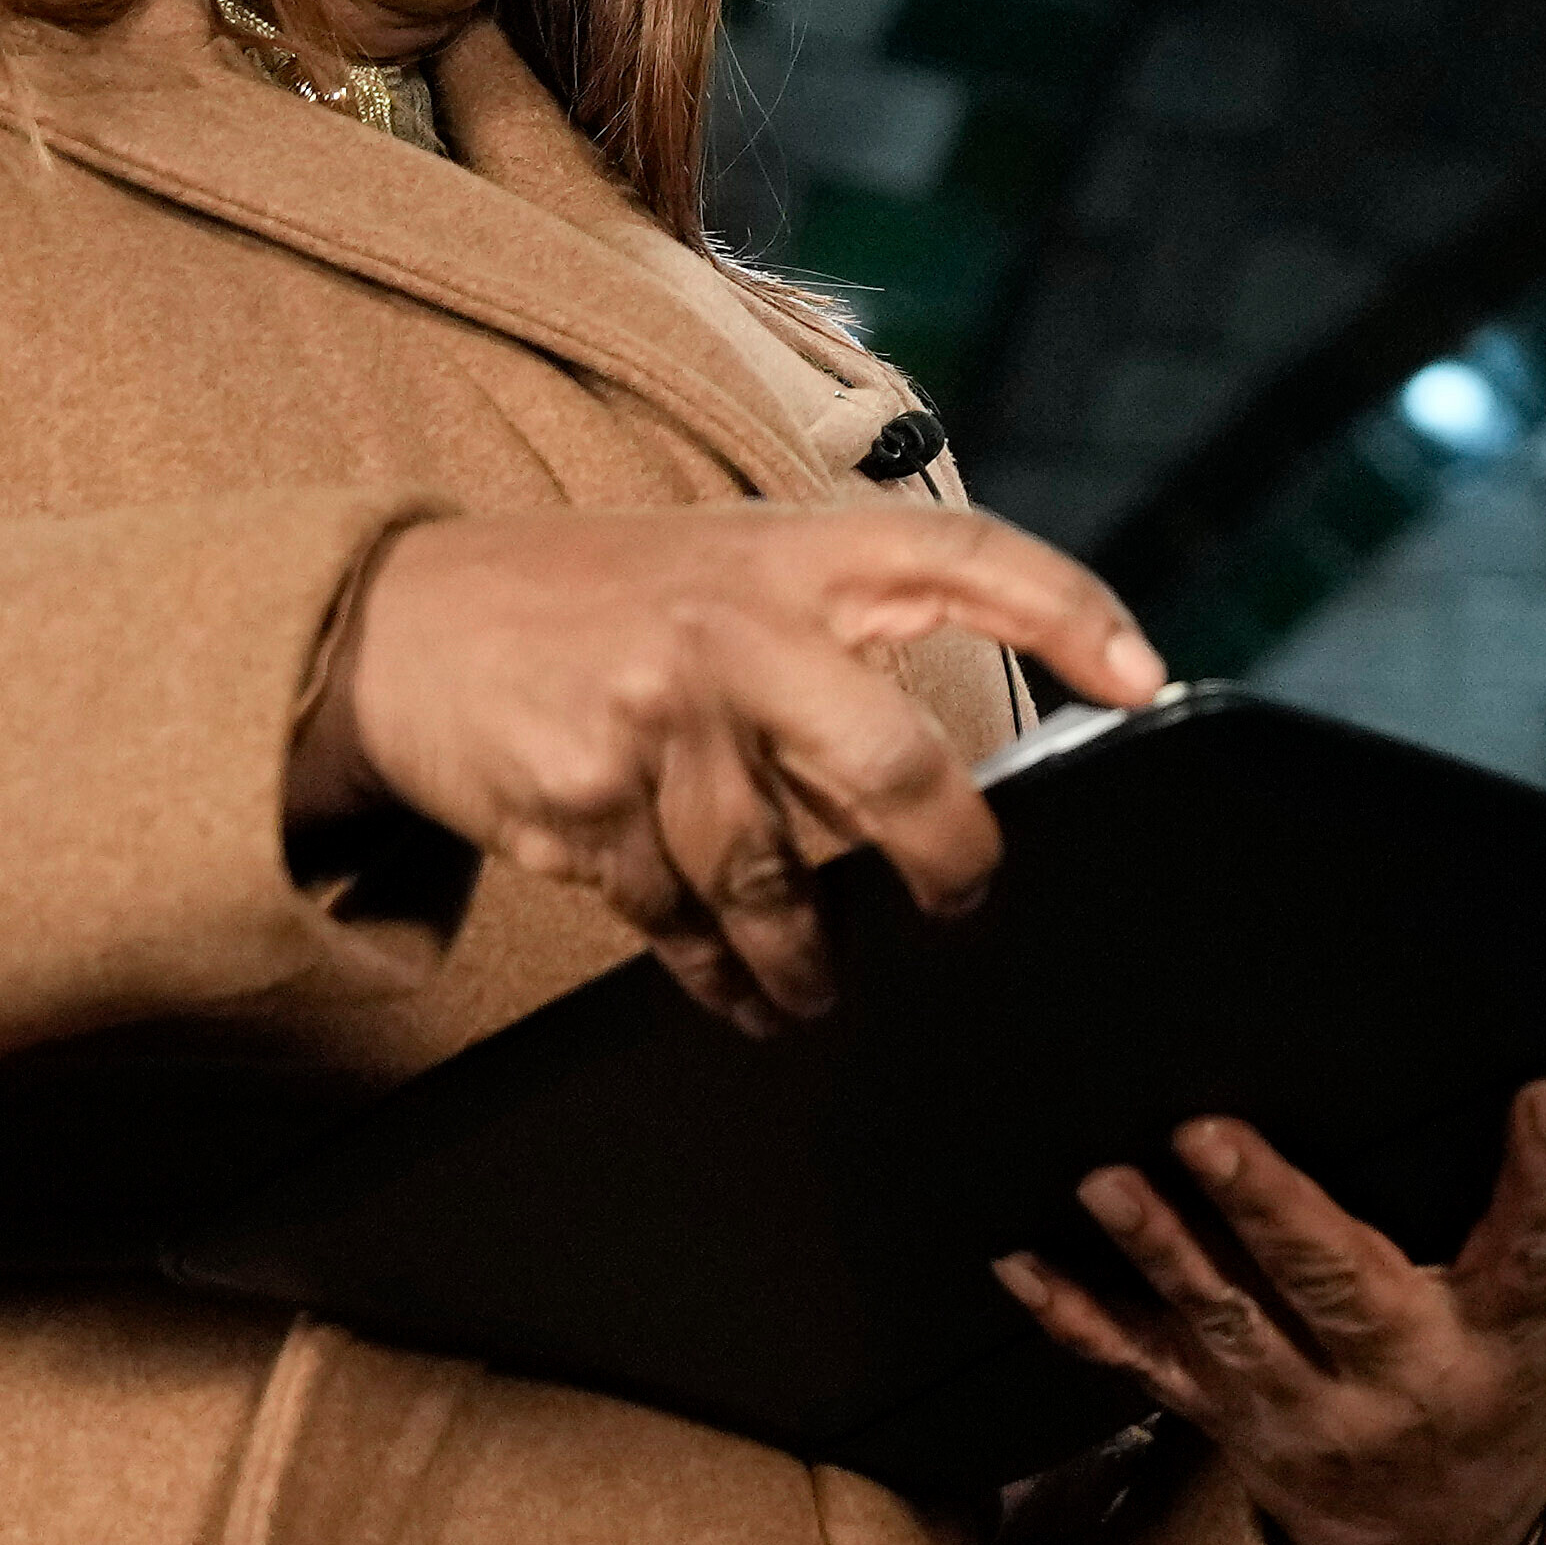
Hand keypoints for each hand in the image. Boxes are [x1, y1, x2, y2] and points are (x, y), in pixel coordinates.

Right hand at [296, 508, 1167, 1033]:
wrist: (398, 621)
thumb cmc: (597, 599)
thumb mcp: (727, 565)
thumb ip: (835, 633)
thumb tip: (953, 764)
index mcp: (790, 554)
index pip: (965, 558)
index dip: (1069, 609)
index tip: (1146, 676)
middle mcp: (731, 629)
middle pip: (887, 769)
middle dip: (945, 859)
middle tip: (963, 904)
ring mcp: (653, 718)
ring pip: (777, 876)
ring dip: (808, 953)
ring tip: (821, 987)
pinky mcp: (583, 801)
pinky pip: (680, 916)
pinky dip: (717, 967)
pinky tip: (741, 990)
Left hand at [990, 1091, 1545, 1544]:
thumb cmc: (1516, 1390)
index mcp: (1503, 1335)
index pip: (1537, 1248)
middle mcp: (1397, 1374)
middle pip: (1335, 1288)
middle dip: (1273, 1214)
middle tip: (1213, 1131)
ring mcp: (1294, 1405)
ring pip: (1221, 1325)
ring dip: (1159, 1252)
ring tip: (1107, 1175)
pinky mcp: (1217, 1415)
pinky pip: (1137, 1369)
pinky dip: (1073, 1316)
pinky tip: (1014, 1257)